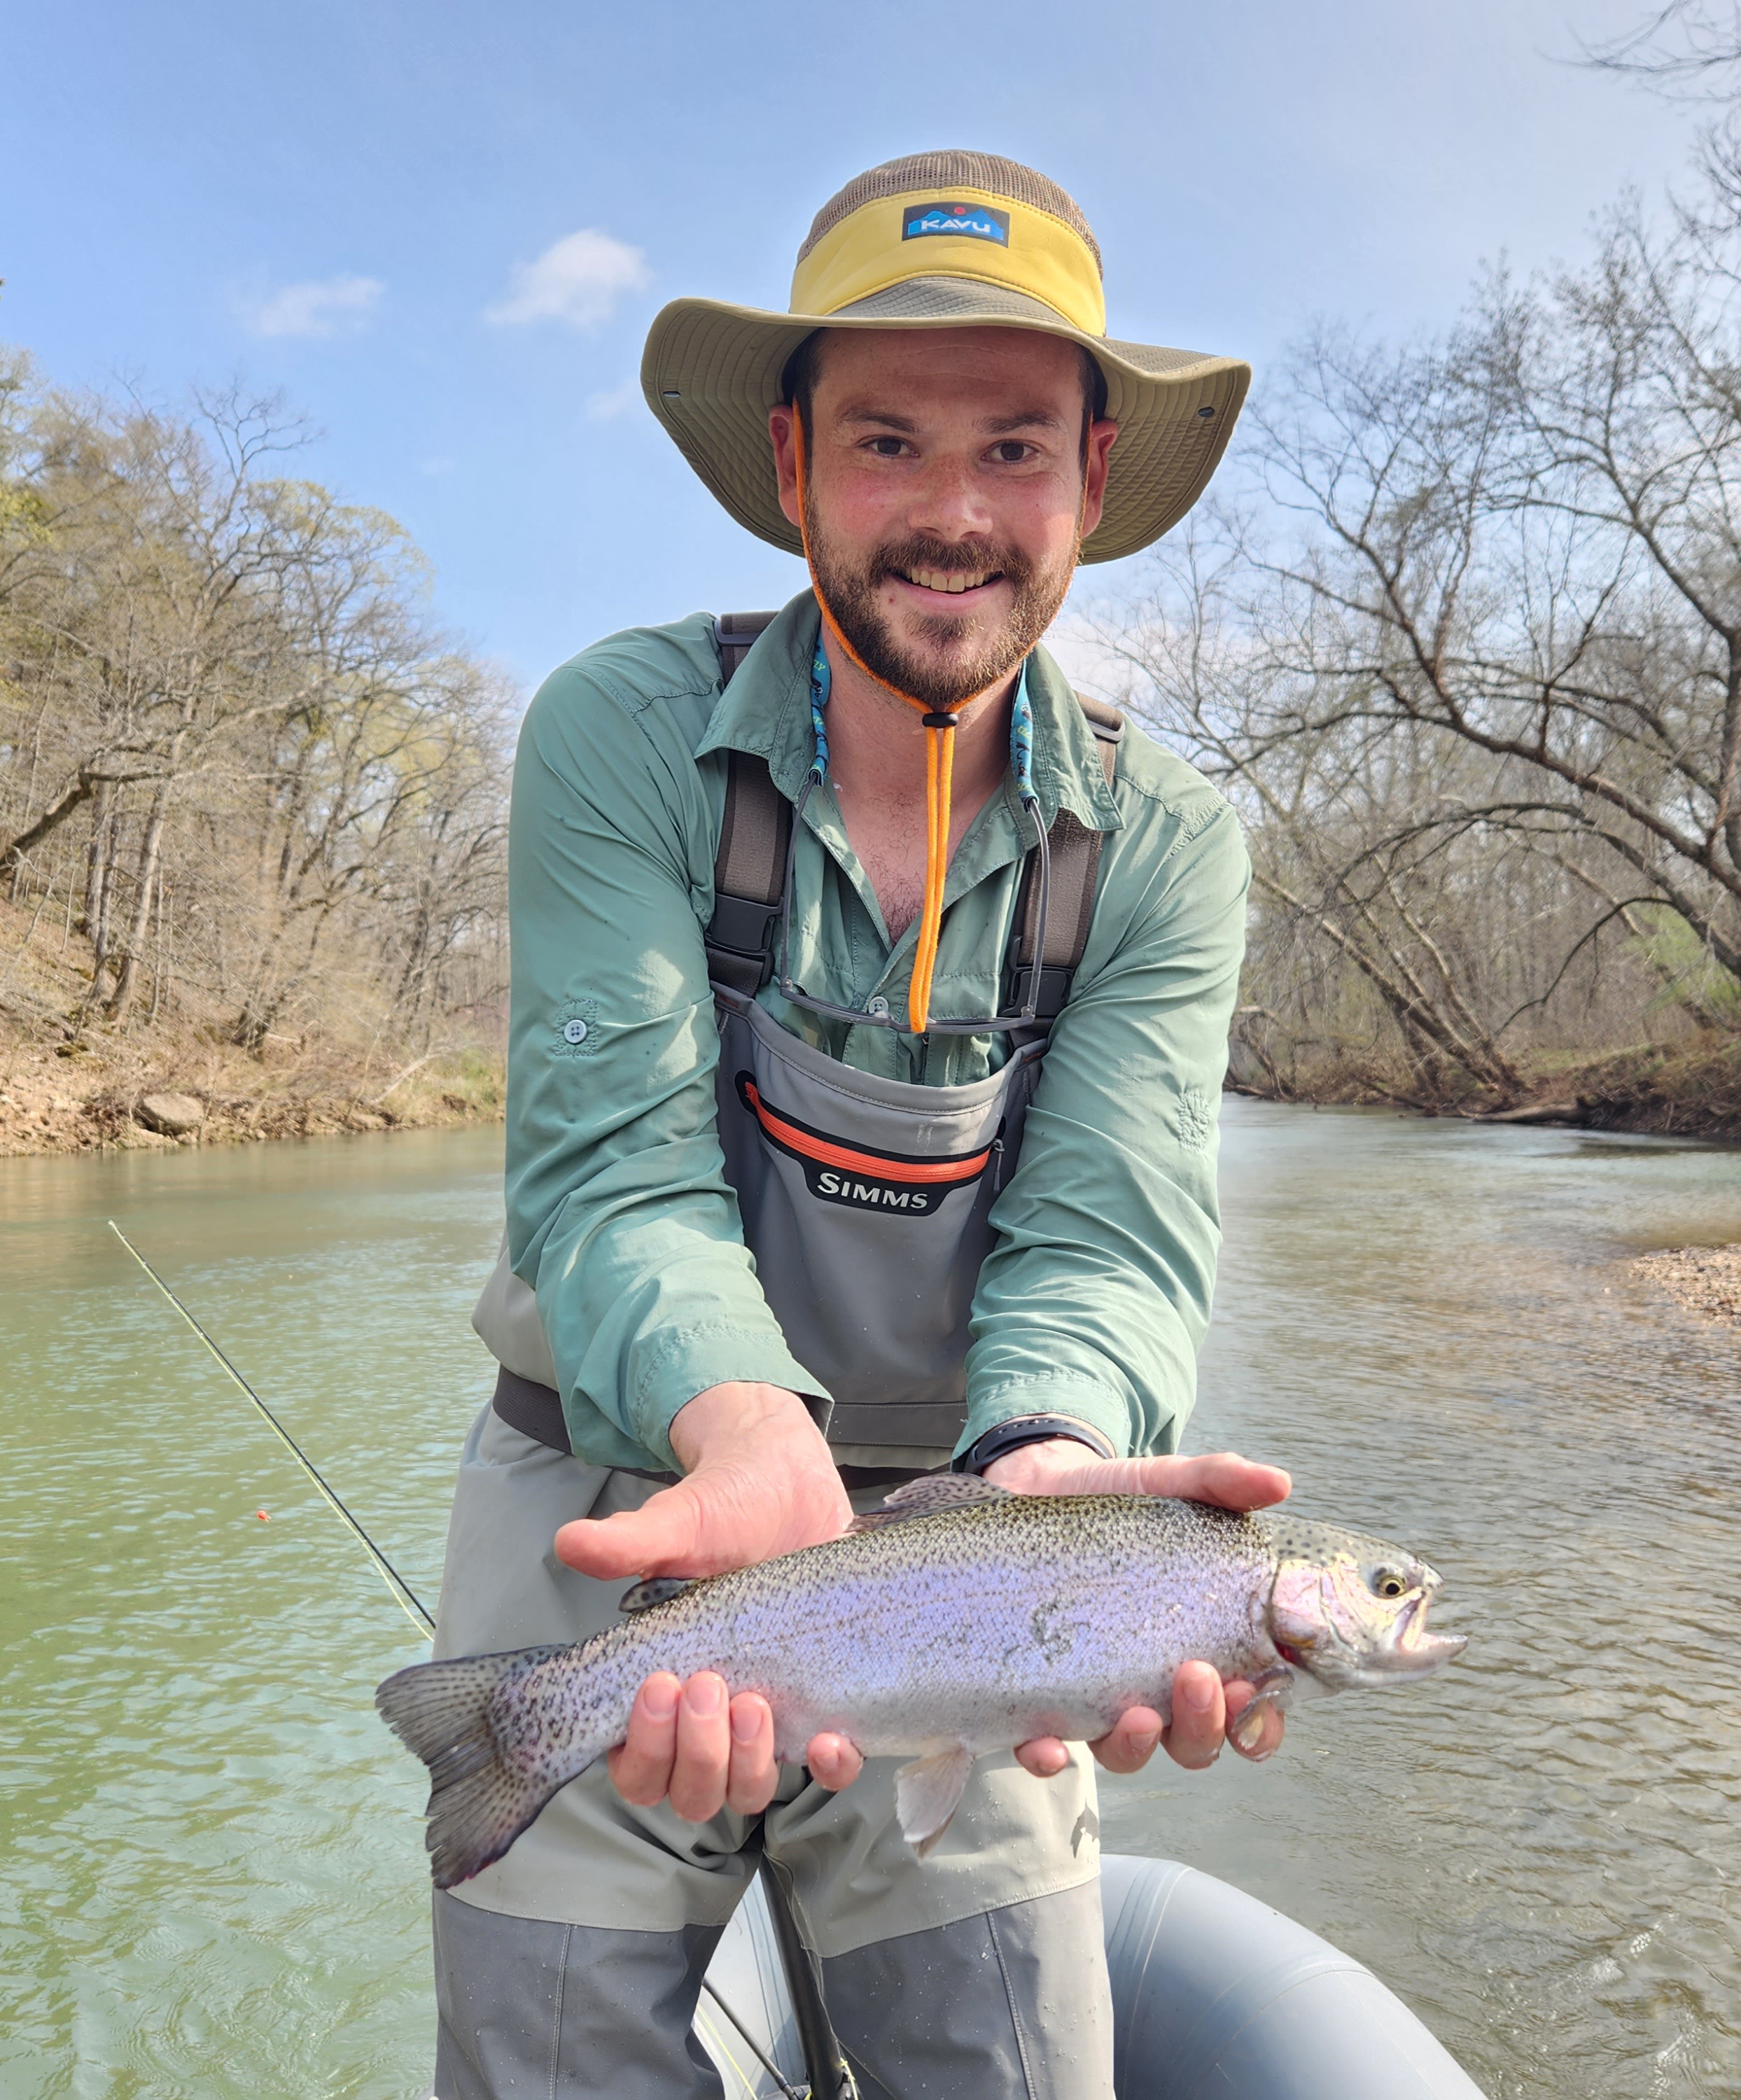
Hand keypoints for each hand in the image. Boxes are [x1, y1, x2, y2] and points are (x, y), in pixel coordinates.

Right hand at [554, 1382, 861, 1820]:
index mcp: (658, 1694)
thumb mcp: (679, 1524)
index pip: (636, 1768)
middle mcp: (707, 1721)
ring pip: (747, 1791)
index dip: (644, 1751)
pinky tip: (828, 1740)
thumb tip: (570, 1542)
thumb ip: (628, 1542)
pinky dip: (828, 1767)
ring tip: (755, 1704)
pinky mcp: (819, 1705)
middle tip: (707, 1686)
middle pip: (691, 1794)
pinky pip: (825, 1767)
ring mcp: (764, 1718)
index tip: (659, 1687)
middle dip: (696, 1755)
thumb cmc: (724, 1508)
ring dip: (748, 1764)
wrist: (790, 1485)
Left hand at [984, 1439, 1292, 1777]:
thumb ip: (1222, 1482)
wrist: (1038, 1487)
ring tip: (1138, 1713)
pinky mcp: (1037, 1691)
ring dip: (1138, 1747)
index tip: (1256, 1686)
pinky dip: (1047, 1756)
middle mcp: (1156, 1686)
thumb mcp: (1171, 1484)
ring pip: (1127, 1753)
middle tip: (1199, 1677)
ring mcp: (1097, 1694)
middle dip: (1205, 1726)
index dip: (1261, 1719)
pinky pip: (1043, 1746)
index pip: (1251, 1711)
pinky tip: (1047, 1744)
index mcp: (1205, 1648)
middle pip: (1196, 1742)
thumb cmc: (1119, 1501)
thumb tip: (1278, 1482)